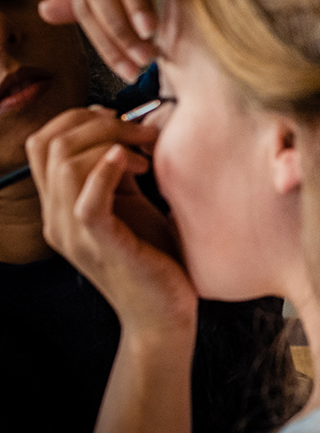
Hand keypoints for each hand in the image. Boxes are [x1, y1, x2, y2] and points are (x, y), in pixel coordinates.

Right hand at [25, 107, 196, 337]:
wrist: (164, 313)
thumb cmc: (156, 257)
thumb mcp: (134, 204)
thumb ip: (122, 171)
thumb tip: (130, 128)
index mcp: (61, 205)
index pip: (42, 143)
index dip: (78, 119)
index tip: (120, 120)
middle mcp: (58, 218)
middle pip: (49, 145)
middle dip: (97, 124)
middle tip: (141, 132)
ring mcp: (75, 234)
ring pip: (64, 164)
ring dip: (109, 143)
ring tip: (145, 154)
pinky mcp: (102, 247)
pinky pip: (86, 202)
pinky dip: (107, 171)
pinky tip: (133, 162)